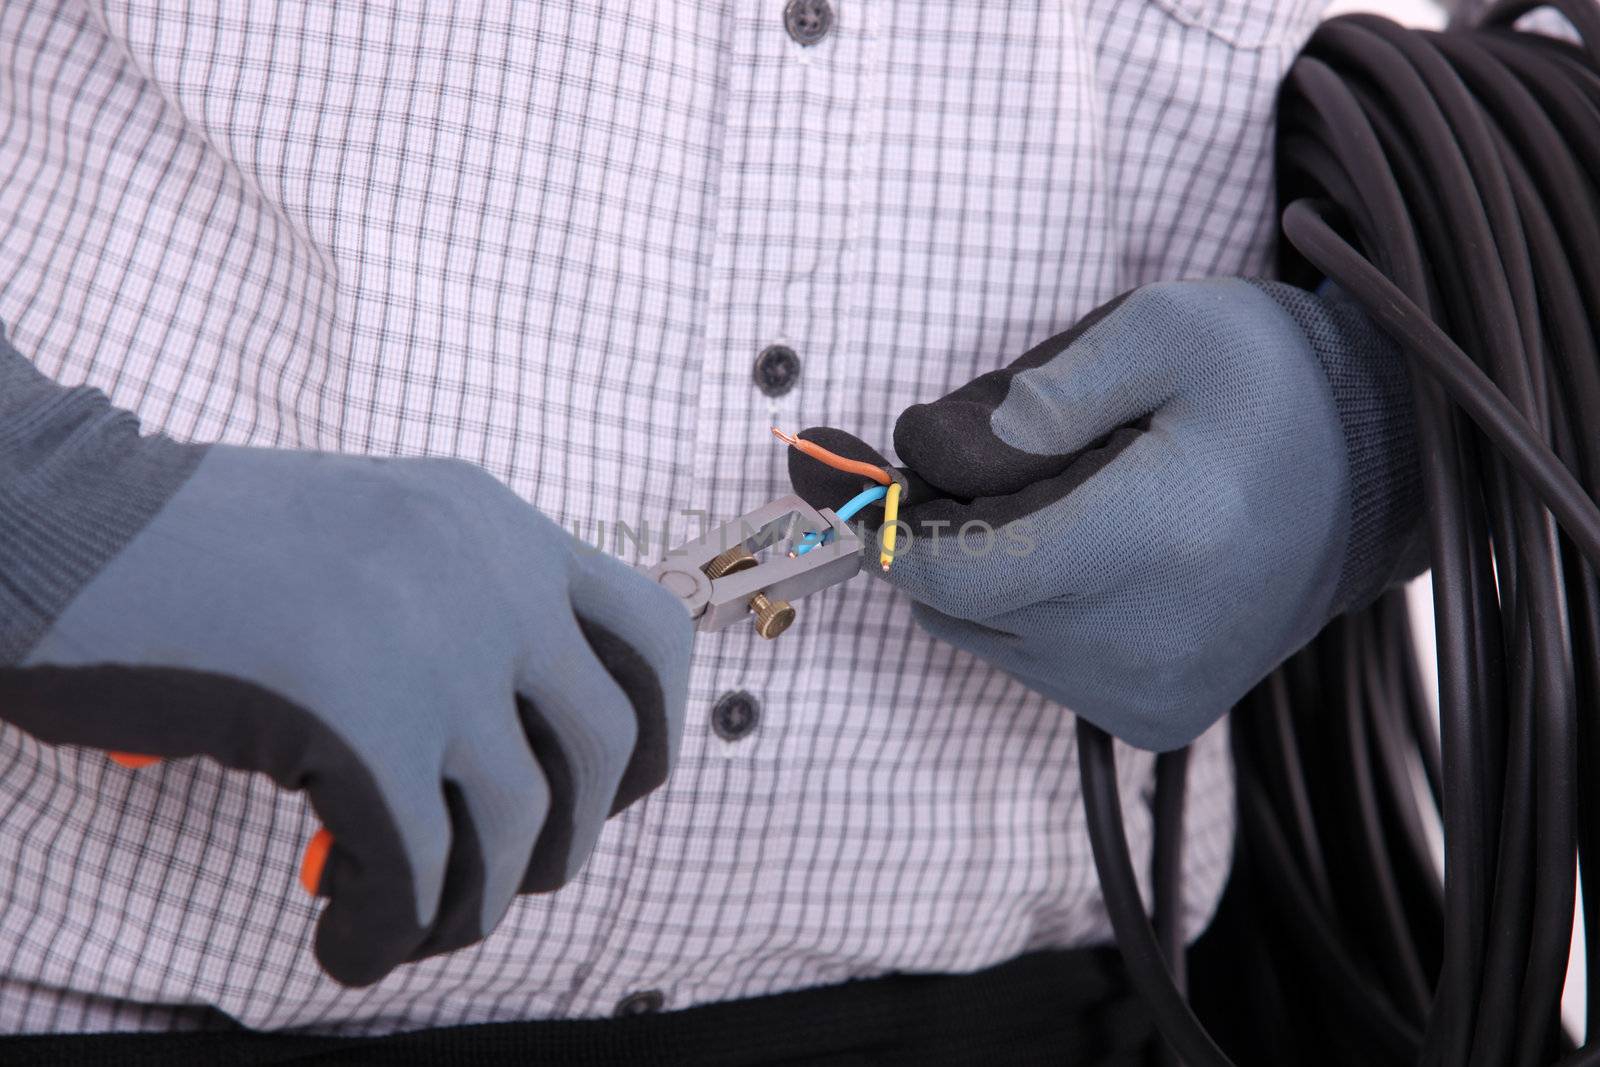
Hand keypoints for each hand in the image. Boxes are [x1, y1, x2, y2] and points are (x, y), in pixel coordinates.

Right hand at [0, 365, 692, 985]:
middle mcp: (488, 568)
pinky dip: (390, 932)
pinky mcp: (353, 715)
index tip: (605, 793)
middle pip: (607, 749)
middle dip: (560, 841)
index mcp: (495, 521)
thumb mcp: (376, 546)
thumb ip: (465, 619)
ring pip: (517, 825)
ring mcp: (428, 637)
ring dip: (468, 905)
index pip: (654, 636)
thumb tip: (523, 770)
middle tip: (492, 876)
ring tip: (400, 919)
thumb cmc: (200, 556)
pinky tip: (347, 940)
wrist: (56, 519)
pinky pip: (418, 870)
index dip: (653, 737)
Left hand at [787, 280, 1420, 749]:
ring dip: (987, 573)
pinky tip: (1093, 554)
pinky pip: (1037, 666)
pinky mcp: (1159, 717)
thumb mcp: (1161, 328)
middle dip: (943, 534)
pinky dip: (1031, 611)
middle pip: (956, 607)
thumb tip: (927, 453)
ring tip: (1065, 502)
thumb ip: (1035, 388)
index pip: (950, 574)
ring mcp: (1151, 695)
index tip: (863, 480)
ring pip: (986, 640)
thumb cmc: (1268, 384)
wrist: (1382, 470)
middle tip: (991, 465)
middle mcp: (1141, 645)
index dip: (891, 528)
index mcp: (1143, 545)